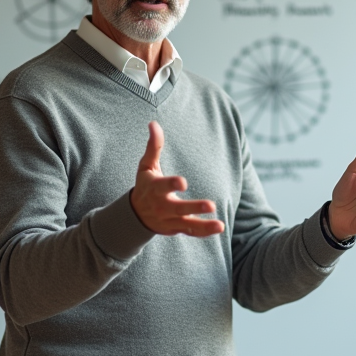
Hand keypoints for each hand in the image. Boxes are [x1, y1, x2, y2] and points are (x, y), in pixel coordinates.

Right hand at [130, 121, 224, 236]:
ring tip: (220, 225)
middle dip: (194, 207)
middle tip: (211, 205)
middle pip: (179, 208)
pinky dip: (204, 232)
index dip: (172, 184)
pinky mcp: (176, 228)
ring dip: (204, 225)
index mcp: (155, 189)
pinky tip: (219, 228)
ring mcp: (170, 220)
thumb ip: (153, 146)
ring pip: (188, 224)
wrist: (135, 215)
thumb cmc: (145, 186)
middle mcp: (162, 206)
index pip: (163, 187)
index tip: (183, 182)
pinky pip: (191, 232)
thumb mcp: (146, 166)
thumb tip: (154, 123)